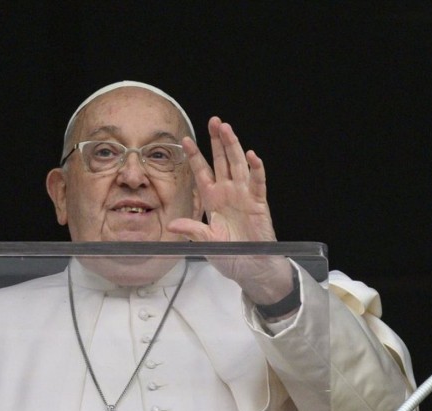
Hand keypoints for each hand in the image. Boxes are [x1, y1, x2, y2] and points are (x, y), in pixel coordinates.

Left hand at [168, 117, 292, 303]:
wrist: (251, 268)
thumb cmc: (230, 255)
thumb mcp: (206, 242)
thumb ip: (192, 230)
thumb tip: (173, 225)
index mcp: (212, 199)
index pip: (202, 172)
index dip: (195, 156)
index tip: (185, 140)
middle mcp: (228, 193)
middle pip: (222, 161)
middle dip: (217, 141)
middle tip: (214, 121)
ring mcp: (244, 196)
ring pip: (238, 165)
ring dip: (233, 147)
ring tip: (227, 129)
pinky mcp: (258, 203)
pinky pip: (257, 183)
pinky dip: (256, 169)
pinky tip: (252, 156)